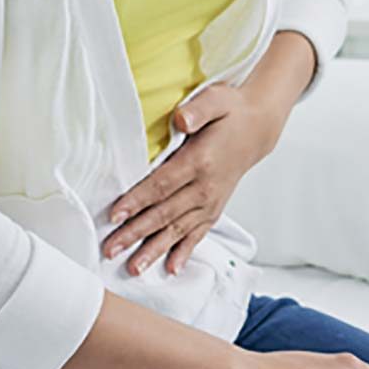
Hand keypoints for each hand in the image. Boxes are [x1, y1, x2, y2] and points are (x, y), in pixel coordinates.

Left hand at [103, 84, 276, 276]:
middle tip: (110, 248)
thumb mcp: (216, 99)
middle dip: (136, 233)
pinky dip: (184, 252)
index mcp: (200, 161)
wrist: (258, 129)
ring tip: (133, 268)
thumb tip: (181, 119)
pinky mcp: (214, 209)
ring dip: (154, 250)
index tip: (115, 214)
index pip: (162, 184)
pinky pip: (198, 234)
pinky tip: (171, 269)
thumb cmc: (231, 112)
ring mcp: (211, 201)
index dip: (138, 200)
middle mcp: (206, 187)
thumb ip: (198, 109)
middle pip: (165, 213)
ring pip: (178, 230)